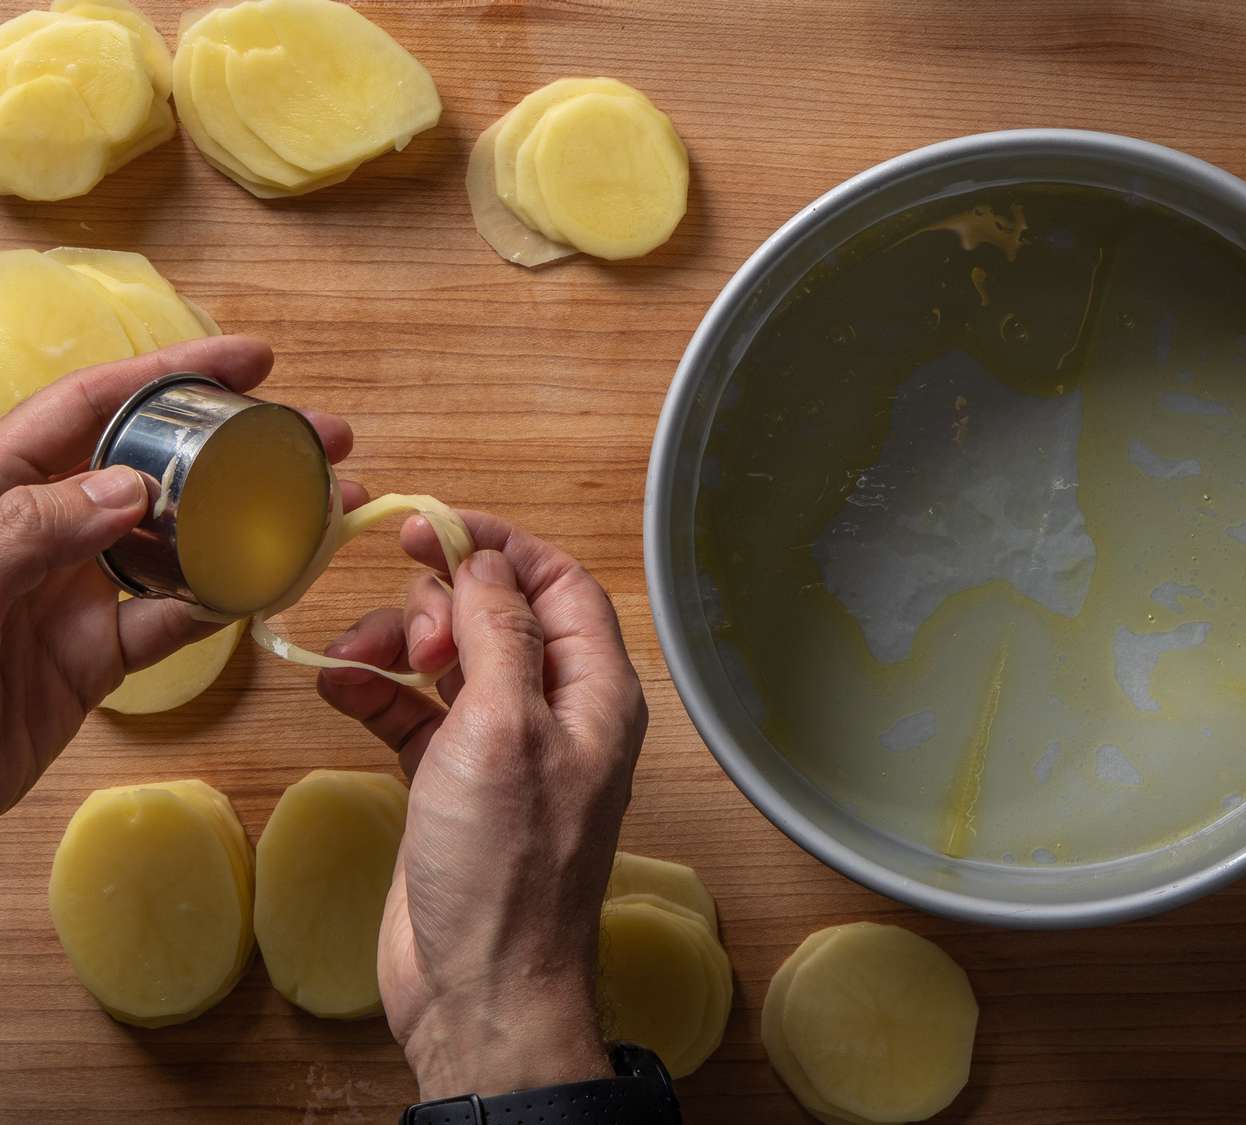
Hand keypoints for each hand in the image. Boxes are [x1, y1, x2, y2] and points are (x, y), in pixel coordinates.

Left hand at [0, 337, 361, 812]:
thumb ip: (34, 527)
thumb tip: (135, 490)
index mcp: (2, 485)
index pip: (95, 406)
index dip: (172, 374)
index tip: (254, 360)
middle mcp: (46, 528)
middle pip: (158, 468)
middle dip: (242, 447)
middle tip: (325, 439)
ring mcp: (73, 594)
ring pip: (180, 545)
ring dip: (253, 526)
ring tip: (328, 509)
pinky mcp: (93, 660)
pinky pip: (172, 624)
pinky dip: (221, 607)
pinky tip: (272, 587)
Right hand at [316, 512, 647, 1098]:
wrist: (480, 985)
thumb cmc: (509, 864)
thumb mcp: (505, 728)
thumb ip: (499, 633)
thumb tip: (484, 563)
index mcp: (595, 691)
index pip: (558, 584)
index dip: (498, 547)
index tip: (429, 529)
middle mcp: (557, 712)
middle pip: (500, 615)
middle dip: (442, 604)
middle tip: (409, 634)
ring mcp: (504, 748)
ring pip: (452, 659)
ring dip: (399, 646)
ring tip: (351, 658)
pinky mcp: (455, 782)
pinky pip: (416, 713)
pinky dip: (378, 693)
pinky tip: (335, 685)